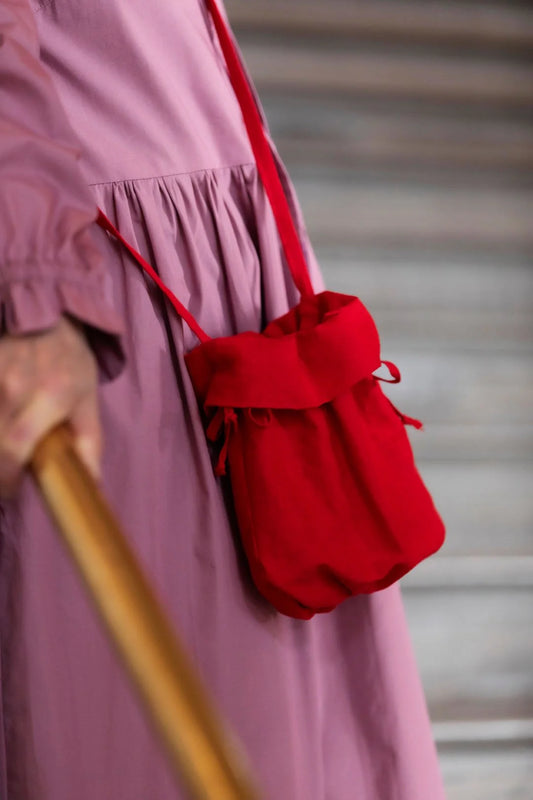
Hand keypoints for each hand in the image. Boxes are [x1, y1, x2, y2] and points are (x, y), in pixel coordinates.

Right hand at [0, 316, 100, 497]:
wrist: (43, 308)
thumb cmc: (68, 357)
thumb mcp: (87, 397)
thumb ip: (88, 441)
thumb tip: (92, 482)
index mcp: (49, 396)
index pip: (14, 448)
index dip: (7, 478)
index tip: (12, 489)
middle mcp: (14, 387)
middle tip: (5, 477)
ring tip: (3, 453)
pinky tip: (0, 425)